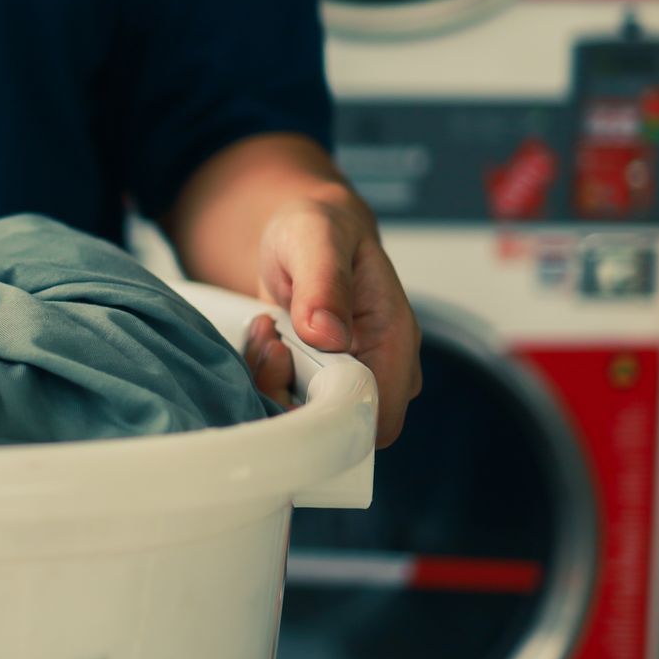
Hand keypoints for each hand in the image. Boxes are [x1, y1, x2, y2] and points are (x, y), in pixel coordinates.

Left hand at [240, 191, 418, 445]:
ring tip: (267, 329)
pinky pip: (285, 403)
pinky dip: (264, 377)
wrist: (303, 235)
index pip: (376, 419)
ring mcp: (348, 380)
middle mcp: (378, 370)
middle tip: (269, 339)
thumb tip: (329, 334)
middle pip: (336, 427)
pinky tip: (265, 337)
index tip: (283, 357)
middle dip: (285, 392)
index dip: (325, 410)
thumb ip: (325, 281)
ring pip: (304, 419)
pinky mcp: (318, 382)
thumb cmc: (319, 230)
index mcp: (394, 341)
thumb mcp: (316, 237)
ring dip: (269, 381)